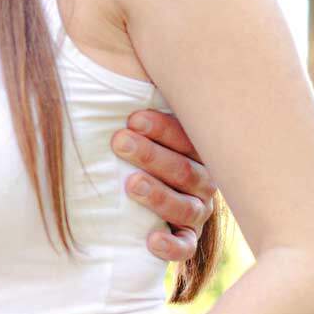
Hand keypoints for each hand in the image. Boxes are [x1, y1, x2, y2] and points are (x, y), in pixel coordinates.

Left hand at [112, 108, 216, 262]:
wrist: (126, 198)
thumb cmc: (131, 144)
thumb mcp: (136, 124)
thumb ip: (134, 108)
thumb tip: (110, 66)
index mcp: (196, 148)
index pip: (188, 137)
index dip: (162, 128)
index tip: (132, 119)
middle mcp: (203, 180)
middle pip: (185, 170)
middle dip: (151, 155)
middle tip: (120, 142)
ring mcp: (196, 210)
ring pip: (187, 206)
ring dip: (159, 195)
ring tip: (131, 184)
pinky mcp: (185, 239)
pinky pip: (185, 246)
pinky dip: (171, 245)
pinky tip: (152, 238)